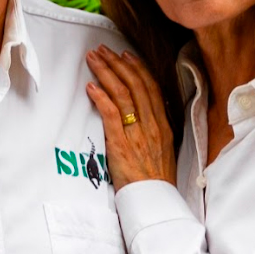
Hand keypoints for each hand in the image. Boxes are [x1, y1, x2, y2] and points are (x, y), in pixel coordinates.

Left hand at [85, 45, 175, 188]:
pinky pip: (111, 115)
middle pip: (135, 85)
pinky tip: (91, 87)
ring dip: (106, 73)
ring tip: (93, 60)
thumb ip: (153, 131)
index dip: (137, 68)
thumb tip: (140, 116)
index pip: (151, 88)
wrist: (154, 203)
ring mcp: (138, 134)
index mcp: (163, 125)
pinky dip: (101, 98)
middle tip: (102, 50)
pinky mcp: (122, 145)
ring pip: (123, 94)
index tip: (125, 55)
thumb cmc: (155, 181)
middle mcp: (152, 125)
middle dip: (117, 63)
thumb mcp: (163, 150)